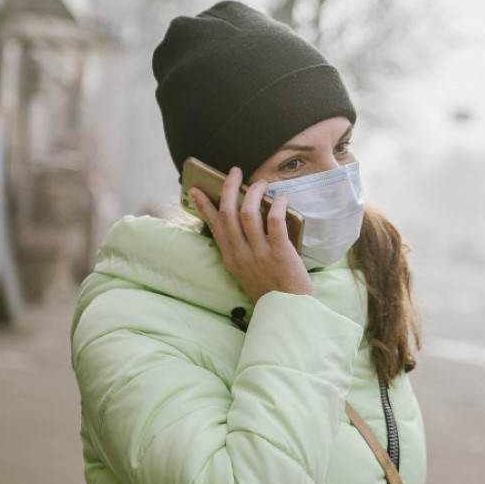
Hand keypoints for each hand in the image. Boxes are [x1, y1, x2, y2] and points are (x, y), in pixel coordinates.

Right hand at [190, 167, 313, 301]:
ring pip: (248, 213)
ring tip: (261, 182)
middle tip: (234, 172)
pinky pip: (274, 222)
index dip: (205, 205)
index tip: (196, 189)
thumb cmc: (272, 292)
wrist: (288, 311)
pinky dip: (277, 206)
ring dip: (253, 193)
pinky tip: (282, 198)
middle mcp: (241, 254)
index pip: (214, 226)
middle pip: (228, 213)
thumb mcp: (246, 274)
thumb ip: (243, 252)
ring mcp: (259, 253)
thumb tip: (246, 226)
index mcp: (231, 259)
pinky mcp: (279, 253)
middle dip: (229, 188)